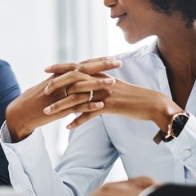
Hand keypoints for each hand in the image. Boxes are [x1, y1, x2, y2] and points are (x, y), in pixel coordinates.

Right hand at [5, 58, 119, 140]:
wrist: (21, 113)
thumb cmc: (35, 100)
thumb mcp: (49, 86)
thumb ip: (62, 80)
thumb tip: (76, 75)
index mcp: (60, 76)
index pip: (82, 65)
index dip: (97, 61)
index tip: (112, 57)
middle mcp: (60, 82)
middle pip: (84, 70)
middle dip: (102, 65)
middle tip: (118, 62)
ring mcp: (60, 95)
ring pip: (81, 87)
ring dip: (98, 84)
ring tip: (113, 82)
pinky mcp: (59, 109)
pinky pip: (76, 106)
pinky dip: (88, 105)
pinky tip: (101, 105)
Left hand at [41, 60, 180, 130]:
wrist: (151, 103)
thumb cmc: (132, 96)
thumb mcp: (115, 85)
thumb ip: (99, 82)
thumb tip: (85, 83)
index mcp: (101, 74)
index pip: (77, 68)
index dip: (61, 68)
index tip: (46, 69)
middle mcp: (101, 81)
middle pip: (74, 81)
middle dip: (57, 86)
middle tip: (44, 91)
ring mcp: (104, 93)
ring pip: (78, 99)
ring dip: (61, 107)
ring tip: (48, 113)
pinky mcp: (109, 106)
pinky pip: (89, 114)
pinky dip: (78, 121)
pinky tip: (67, 127)